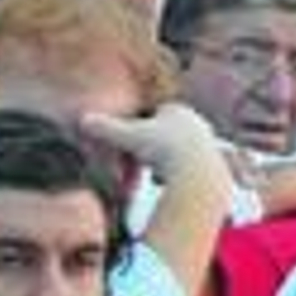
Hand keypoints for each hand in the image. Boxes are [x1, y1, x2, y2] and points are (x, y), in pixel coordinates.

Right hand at [80, 101, 228, 190]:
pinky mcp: (213, 163)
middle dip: (152, 148)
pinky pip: (189, 168)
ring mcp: (207, 142)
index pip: (155, 114)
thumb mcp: (129, 138)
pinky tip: (168, 184)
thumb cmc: (163, 150)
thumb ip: (107, 129)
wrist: (196, 172)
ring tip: (154, 177)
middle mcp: (196, 122)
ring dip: (164, 163)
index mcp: (178, 110)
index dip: (141, 128)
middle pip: (167, 134)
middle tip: (141, 162)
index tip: (132, 143)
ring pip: (178, 152)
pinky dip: (176, 176)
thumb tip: (82, 119)